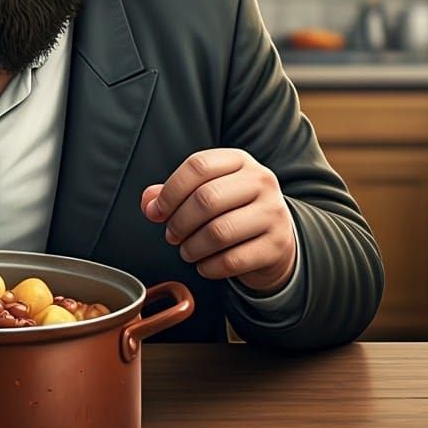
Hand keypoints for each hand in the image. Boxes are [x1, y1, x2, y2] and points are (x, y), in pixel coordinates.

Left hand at [141, 148, 295, 294]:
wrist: (276, 238)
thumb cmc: (233, 210)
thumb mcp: (207, 191)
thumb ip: (174, 193)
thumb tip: (150, 202)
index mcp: (239, 161)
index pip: (198, 166)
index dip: (170, 190)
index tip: (156, 211)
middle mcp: (261, 181)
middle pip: (207, 198)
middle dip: (179, 222)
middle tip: (171, 235)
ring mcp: (273, 213)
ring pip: (219, 232)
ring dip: (192, 247)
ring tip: (187, 251)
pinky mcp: (277, 245)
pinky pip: (232, 260)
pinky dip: (209, 267)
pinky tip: (205, 264)